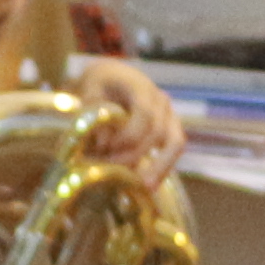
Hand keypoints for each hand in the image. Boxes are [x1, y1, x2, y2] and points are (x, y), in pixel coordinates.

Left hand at [72, 55, 186, 182]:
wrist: (112, 78)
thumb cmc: (98, 85)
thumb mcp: (88, 92)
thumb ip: (94, 114)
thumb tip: (104, 144)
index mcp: (140, 86)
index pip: (144, 114)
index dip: (127, 136)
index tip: (104, 148)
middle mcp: (160, 100)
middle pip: (159, 131)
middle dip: (135, 155)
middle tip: (112, 171)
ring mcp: (169, 114)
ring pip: (175, 142)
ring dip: (160, 166)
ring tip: (146, 187)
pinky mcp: (170, 129)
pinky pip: (173, 150)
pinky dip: (162, 168)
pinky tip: (149, 186)